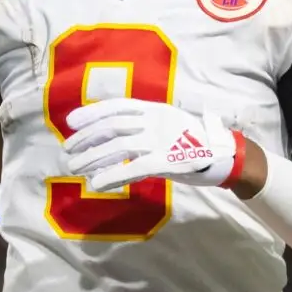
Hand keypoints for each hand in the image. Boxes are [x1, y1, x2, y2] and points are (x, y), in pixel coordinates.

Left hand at [64, 98, 244, 191]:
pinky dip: (113, 175)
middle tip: (68, 152)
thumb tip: (110, 136)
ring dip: (93, 157)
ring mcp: (162, 139)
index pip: (118, 106)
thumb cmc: (191, 142)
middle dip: (87, 138)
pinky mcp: (168, 160)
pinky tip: (97, 184)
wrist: (223, 155)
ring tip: (75, 168)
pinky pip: (135, 168)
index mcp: (155, 109)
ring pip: (119, 146)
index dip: (93, 113)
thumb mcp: (166, 125)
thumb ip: (142, 126)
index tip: (71, 122)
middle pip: (113, 126)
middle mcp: (155, 120)